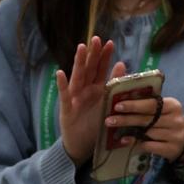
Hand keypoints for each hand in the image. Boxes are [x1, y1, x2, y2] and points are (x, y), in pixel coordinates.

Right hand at [57, 37, 125, 164]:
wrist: (82, 144)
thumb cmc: (97, 124)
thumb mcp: (109, 104)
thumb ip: (114, 86)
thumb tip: (123, 65)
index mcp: (98, 88)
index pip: (101, 69)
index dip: (104, 56)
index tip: (110, 42)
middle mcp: (86, 89)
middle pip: (89, 69)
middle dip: (92, 54)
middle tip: (96, 39)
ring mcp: (75, 97)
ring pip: (77, 77)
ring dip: (79, 63)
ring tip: (81, 48)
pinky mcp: (66, 108)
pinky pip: (64, 94)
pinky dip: (62, 84)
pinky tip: (60, 73)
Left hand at [107, 95, 183, 161]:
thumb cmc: (168, 120)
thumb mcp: (163, 109)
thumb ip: (148, 103)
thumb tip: (126, 95)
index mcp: (173, 105)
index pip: (152, 104)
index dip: (134, 105)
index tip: (117, 106)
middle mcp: (176, 120)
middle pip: (147, 119)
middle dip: (126, 119)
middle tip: (109, 120)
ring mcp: (175, 135)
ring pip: (148, 133)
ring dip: (130, 133)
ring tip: (117, 133)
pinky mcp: (171, 149)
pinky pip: (150, 146)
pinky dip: (138, 144)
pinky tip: (128, 142)